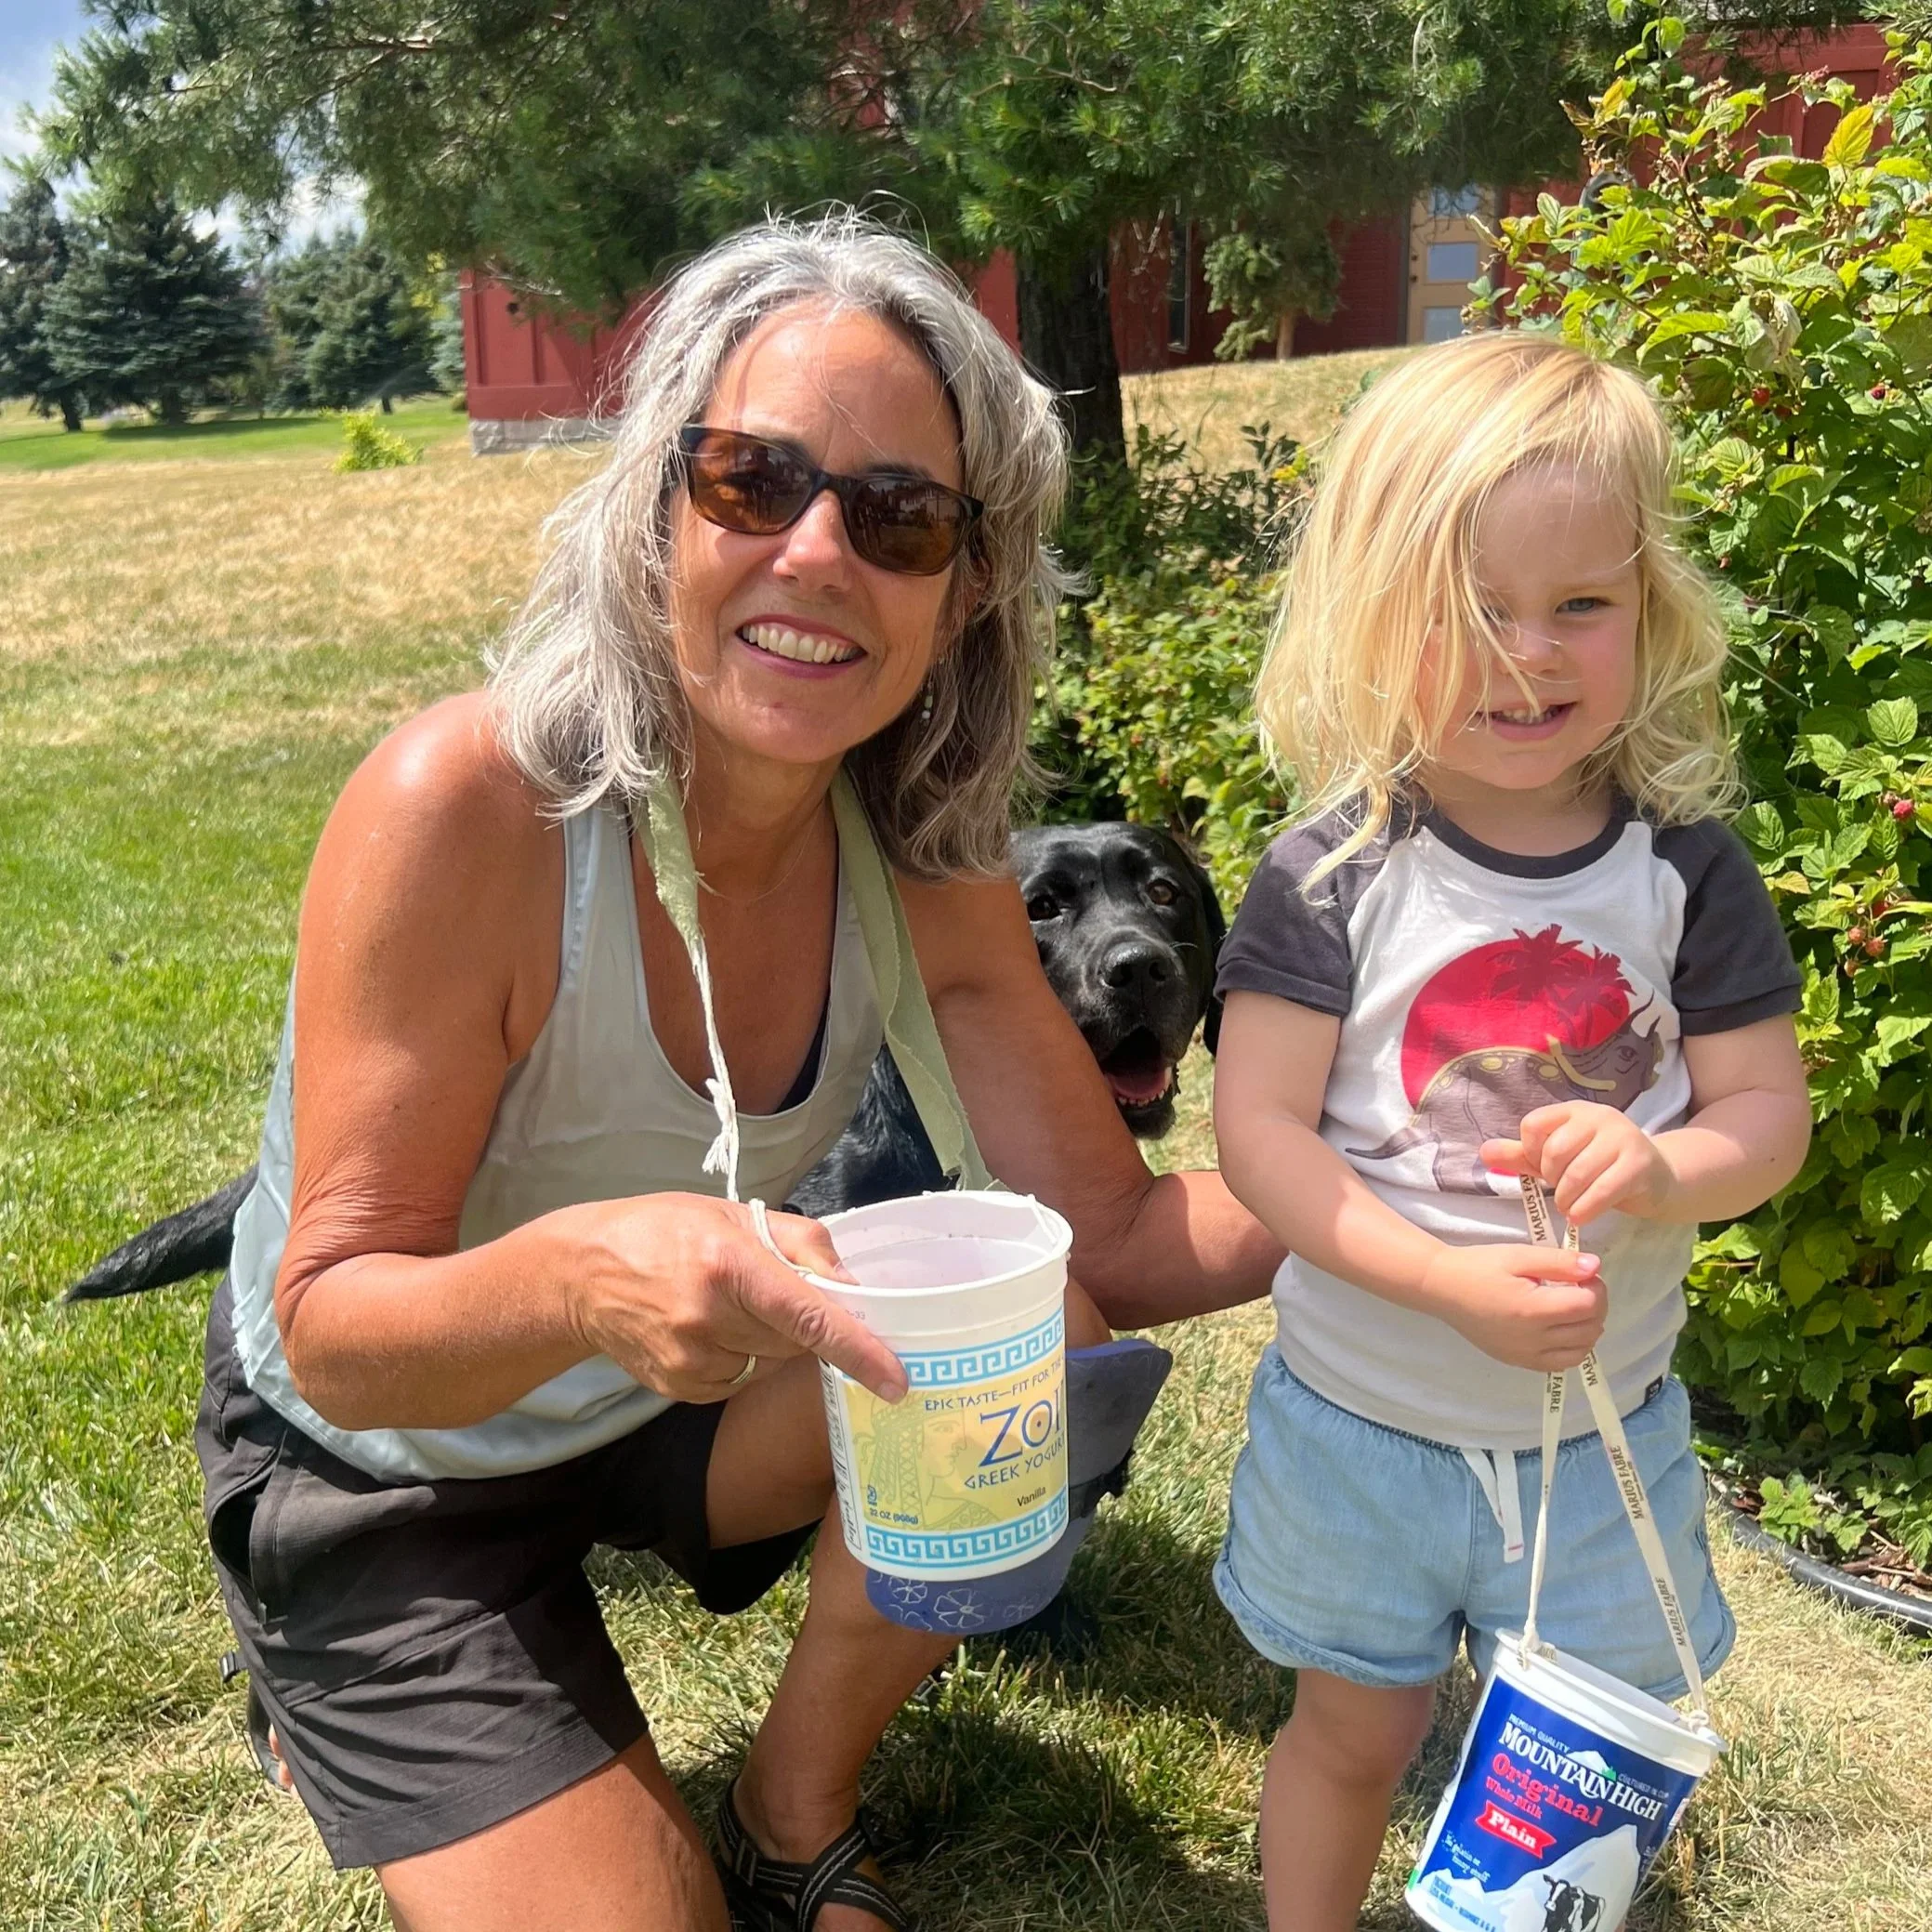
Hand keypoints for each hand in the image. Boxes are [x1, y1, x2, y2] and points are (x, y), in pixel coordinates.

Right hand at [565, 1193, 906, 1403]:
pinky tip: (708, 1330)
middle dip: (798, 1322)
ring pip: (770, 1366)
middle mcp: (709, 1318)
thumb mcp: (734, 1215)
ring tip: (726, 1306)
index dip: (858, 1350)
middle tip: (764, 1290)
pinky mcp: (678, 1387)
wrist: (582, 1272)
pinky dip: (740, 1360)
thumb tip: (854, 1286)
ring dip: (769, 1343)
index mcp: (729, 1265)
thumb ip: (803, 1244)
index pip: (809, 1317)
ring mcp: (690, 1360)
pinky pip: (739, 1382)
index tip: (895, 1380)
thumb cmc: (666, 1231)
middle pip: (796, 1342)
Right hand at [1418, 1242, 1607, 1371]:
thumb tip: (1596, 1266)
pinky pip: (1560, 1364)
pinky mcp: (1518, 1361)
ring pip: (1580, 1351)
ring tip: (1574, 1307)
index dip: (1596, 1287)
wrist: (1441, 1288)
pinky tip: (1563, 1330)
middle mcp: (1533, 1339)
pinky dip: (1572, 1348)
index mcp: (1533, 1309)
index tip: (1584, 1273)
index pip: (1588, 1305)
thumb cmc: (1478, 1266)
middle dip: (1596, 1306)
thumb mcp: (1519, 1255)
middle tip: (1581, 1286)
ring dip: (1588, 1329)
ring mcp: (1525, 1355)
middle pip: (1589, 1329)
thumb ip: (1559, 1262)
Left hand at [1482, 1103, 1675, 1224]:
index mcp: (1574, 1111)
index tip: (1543, 1169)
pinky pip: (1601, 1191)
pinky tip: (1580, 1216)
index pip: (1534, 1125)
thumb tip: (1485, 1152)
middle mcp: (1599, 1117)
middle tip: (1560, 1191)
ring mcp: (1622, 1138)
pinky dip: (1584, 1210)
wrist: (1658, 1178)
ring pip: (1576, 1174)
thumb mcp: (1559, 1158)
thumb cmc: (1601, 1167)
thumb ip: (1523, 1155)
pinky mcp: (1639, 1165)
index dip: (1530, 1153)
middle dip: (1551, 1180)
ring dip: (1565, 1199)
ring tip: (1568, 1207)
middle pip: (1554, 1151)